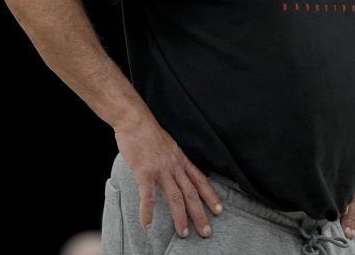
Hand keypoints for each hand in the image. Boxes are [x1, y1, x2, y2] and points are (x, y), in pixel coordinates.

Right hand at [114, 119, 222, 238]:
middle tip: (206, 231)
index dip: (210, 195)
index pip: (200, 180)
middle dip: (199, 214)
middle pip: (191, 193)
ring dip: (180, 217)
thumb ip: (173, 158)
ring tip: (183, 233)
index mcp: (180, 160)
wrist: (135, 120)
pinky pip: (148, 195)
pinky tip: (147, 224)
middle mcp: (174, 166)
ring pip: (175, 197)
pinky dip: (147, 211)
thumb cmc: (149, 132)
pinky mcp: (145, 172)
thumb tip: (175, 168)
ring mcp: (161, 170)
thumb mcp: (169, 145)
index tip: (219, 210)